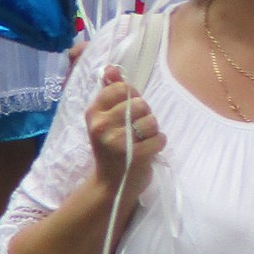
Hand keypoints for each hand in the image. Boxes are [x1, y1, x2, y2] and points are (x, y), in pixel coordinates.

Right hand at [85, 68, 161, 194]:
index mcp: (94, 113)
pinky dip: (158, 144)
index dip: (131, 98)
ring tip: (139, 142)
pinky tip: (147, 151)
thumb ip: (111, 92)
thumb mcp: (106, 119)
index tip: (126, 113)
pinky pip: (160, 138)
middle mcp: (101, 126)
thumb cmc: (112, 147)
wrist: (111, 185)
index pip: (122, 88)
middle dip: (144, 116)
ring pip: (152, 120)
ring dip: (152, 131)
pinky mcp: (134, 156)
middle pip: (140, 103)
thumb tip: (111, 68)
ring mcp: (117, 142)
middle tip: (133, 131)